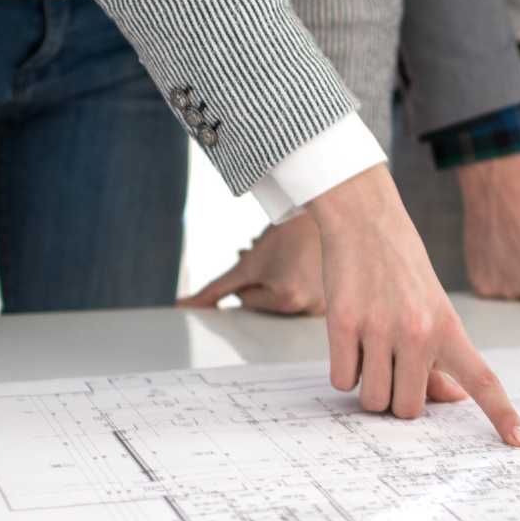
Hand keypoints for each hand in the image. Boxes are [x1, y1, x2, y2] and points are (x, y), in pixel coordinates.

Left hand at [179, 214, 324, 314]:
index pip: (248, 302)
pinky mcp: (336, 301)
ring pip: (285, 301)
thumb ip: (214, 291)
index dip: (250, 278)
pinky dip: (300, 285)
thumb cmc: (286, 234)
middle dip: (263, 284)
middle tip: (275, 261)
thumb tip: (184, 307)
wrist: (322, 212)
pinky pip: (306, 300)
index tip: (265, 261)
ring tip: (289, 262)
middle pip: (267, 306)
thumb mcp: (245, 265)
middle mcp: (310, 308)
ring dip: (280, 283)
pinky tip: (304, 267)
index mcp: (287, 300)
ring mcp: (326, 306)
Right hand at [307, 166, 519, 445]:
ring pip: (372, 400)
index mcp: (448, 328)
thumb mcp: (435, 307)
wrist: (365, 220)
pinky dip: (343, 370)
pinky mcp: (342, 323)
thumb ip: (441, 356)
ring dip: (368, 386)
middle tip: (392, 366)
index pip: (482, 379)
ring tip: (370, 351)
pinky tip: (350, 339)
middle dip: (397, 398)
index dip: (501, 414)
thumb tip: (451, 398)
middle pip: (408, 409)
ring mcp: (379, 329)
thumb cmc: (403, 268)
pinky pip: (342, 380)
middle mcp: (418, 331)